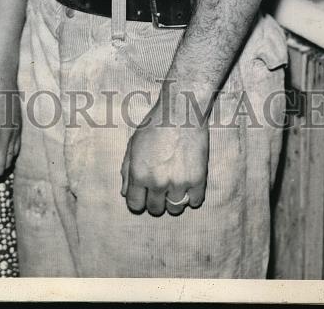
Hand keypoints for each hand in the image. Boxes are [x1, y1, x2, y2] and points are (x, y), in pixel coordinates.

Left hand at [120, 96, 209, 215]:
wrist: (181, 113)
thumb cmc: (154, 126)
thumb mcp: (133, 145)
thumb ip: (127, 170)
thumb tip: (125, 192)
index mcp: (139, 174)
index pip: (135, 205)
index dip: (138, 200)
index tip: (143, 194)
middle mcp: (157, 183)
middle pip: (155, 209)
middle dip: (155, 201)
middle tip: (159, 188)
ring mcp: (179, 184)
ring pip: (175, 209)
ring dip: (173, 200)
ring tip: (174, 186)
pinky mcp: (198, 181)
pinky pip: (194, 202)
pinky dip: (191, 196)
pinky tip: (187, 184)